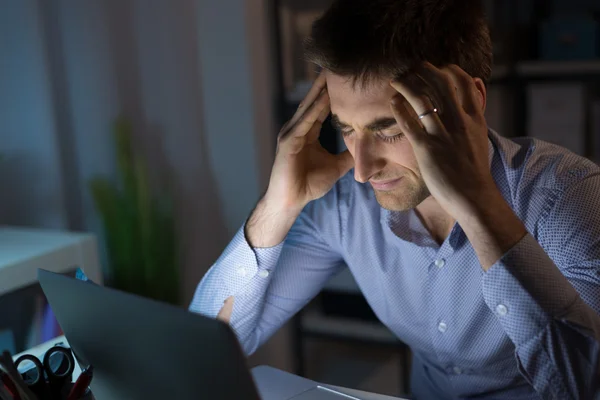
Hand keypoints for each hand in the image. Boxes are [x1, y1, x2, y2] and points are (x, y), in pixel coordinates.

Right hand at [266, 72, 353, 211]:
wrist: (290, 201)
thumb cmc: (308, 185)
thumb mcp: (335, 167)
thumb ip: (348, 156)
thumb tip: (366, 151)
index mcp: (307, 132)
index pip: (321, 106)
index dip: (333, 92)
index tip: (347, 77)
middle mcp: (297, 128)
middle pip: (313, 100)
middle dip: (325, 83)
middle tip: (339, 63)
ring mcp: (291, 133)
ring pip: (308, 107)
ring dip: (320, 90)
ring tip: (332, 72)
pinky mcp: (288, 142)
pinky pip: (304, 122)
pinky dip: (314, 109)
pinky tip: (324, 97)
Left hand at [389, 62, 493, 218]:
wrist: (474, 197)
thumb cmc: (474, 169)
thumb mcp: (480, 135)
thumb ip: (476, 110)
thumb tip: (476, 83)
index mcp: (474, 118)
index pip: (463, 82)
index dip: (448, 69)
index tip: (436, 68)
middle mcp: (459, 123)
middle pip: (441, 83)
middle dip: (423, 70)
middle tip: (411, 67)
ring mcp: (442, 135)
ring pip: (423, 99)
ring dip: (407, 85)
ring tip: (396, 79)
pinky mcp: (426, 150)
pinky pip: (409, 123)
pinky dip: (399, 108)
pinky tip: (393, 102)